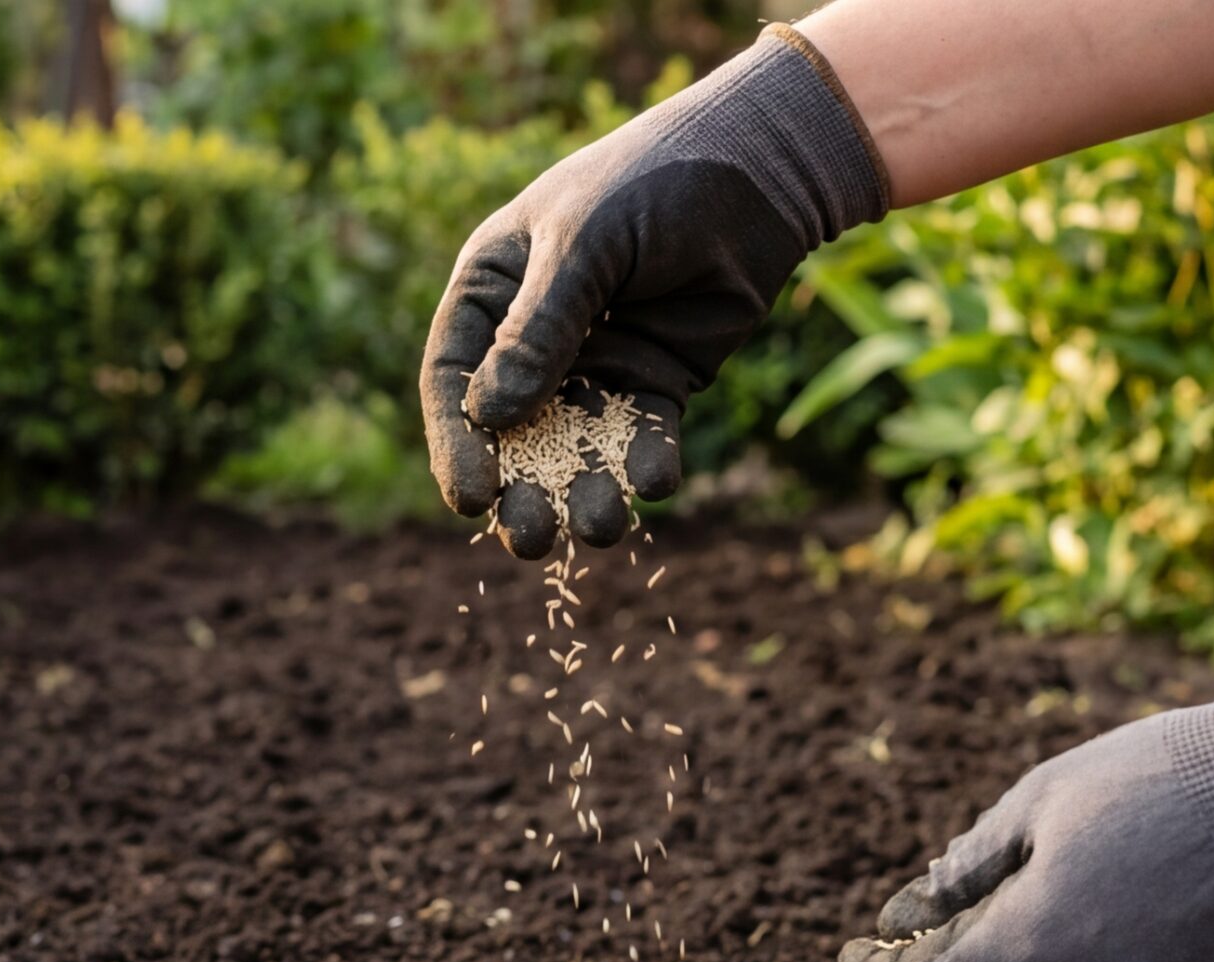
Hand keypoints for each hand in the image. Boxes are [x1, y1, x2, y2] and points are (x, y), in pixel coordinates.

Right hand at [419, 23, 889, 558]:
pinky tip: (658, 481)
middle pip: (512, 429)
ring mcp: (596, 361)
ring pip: (577, 445)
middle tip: (533, 540)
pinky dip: (648, 463)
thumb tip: (491, 418)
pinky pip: (642, 436)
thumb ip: (541, 330)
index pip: (454, 379)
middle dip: (522, 489)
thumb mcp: (583, 246)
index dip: (458, 444)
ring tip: (602, 529)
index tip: (470, 502)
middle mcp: (533, 334)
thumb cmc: (653, 183)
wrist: (759, 169)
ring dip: (586, 490)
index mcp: (492, 291)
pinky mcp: (656, 380)